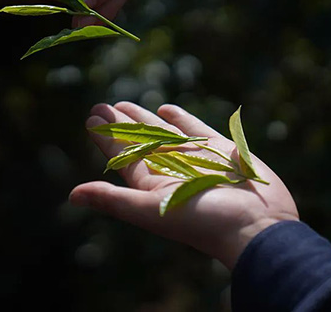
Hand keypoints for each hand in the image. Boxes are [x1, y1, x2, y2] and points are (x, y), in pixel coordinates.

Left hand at [69, 102, 298, 269]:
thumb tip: (73, 195)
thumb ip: (114, 200)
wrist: (257, 226)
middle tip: (100, 106)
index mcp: (152, 185)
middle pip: (138, 141)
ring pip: (162, 132)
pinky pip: (195, 129)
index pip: (122, 156)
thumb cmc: (203, 222)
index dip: (105, 139)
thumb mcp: (151, 211)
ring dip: (143, 119)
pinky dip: (180, 119)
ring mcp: (195, 158)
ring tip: (124, 104)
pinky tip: (165, 109)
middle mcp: (171, 170)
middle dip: (119, 125)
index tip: (91, 119)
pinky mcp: (219, 150)